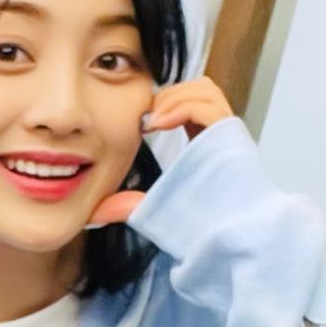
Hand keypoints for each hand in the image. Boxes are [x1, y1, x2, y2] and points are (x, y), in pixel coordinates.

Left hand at [89, 78, 234, 227]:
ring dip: (174, 98)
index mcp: (205, 142)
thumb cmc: (196, 226)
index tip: (142, 124)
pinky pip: (208, 105)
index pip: (190, 101)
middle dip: (169, 95)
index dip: (165, 102)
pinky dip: (181, 106)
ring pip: (205, 89)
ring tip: (153, 122)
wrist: (223, 239)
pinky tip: (159, 124)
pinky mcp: (231, 136)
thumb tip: (94, 212)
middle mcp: (220, 134)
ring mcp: (227, 133)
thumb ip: (128, 204)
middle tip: (146, 119)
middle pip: (200, 88)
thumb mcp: (153, 206)